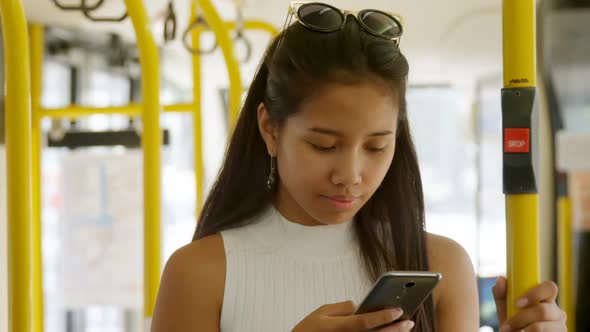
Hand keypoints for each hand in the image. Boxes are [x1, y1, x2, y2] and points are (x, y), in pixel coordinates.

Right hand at [292, 300, 414, 331]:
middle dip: (395, 329)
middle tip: (408, 321)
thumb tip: (359, 305)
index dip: (383, 316)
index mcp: (339, 327)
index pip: (365, 321)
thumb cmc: (309, 329)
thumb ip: (342, 307)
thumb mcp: (321, 312)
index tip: (398, 310)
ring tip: (404, 328)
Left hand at [493, 276, 566, 331]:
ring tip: (513, 331)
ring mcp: (560, 327)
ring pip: (539, 327)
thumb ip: (502, 295)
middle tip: (507, 325)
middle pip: (543, 311)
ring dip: (522, 329)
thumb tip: (501, 279)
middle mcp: (557, 312)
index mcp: (546, 299)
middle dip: (522, 318)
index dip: (534, 293)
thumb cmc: (514, 324)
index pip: (549, 287)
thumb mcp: (506, 310)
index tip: (517, 303)